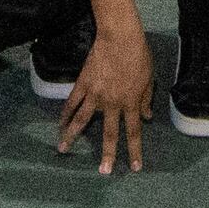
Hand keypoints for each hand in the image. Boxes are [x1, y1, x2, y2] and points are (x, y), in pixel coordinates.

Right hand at [55, 29, 153, 174]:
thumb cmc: (138, 55)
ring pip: (82, 120)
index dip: (134, 151)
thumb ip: (146, 99)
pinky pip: (72, 102)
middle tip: (103, 171)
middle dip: (107, 154)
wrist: (120, 36)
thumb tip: (146, 117)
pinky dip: (65, 113)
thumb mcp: (148, 78)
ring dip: (72, 136)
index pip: (133, 132)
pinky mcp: (83, 83)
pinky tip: (59, 124)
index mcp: (131, 102)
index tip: (135, 167)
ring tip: (63, 150)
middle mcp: (112, 103)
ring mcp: (95, 94)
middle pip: (109, 133)